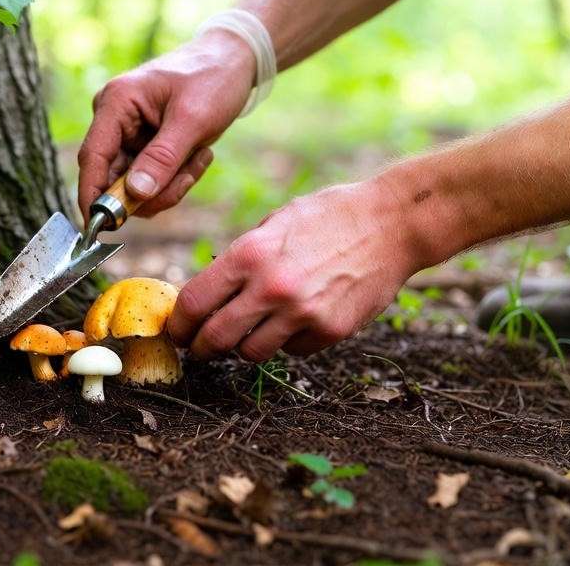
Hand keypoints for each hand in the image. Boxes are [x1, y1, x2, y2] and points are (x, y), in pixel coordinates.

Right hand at [77, 30, 255, 218]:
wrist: (234, 62)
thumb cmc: (213, 78)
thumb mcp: (193, 119)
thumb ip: (162, 158)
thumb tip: (135, 194)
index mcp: (117, 103)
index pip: (93, 157)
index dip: (92, 195)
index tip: (99, 227)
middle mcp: (115, 119)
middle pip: (114, 178)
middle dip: (151, 190)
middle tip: (186, 180)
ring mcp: (128, 134)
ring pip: (135, 185)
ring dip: (169, 184)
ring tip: (199, 158)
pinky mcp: (143, 146)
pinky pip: (151, 180)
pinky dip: (175, 178)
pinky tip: (198, 156)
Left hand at [167, 180, 425, 360]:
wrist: (393, 223)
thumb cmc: (329, 215)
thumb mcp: (274, 223)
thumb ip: (241, 258)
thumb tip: (208, 293)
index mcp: (249, 254)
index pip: (193, 303)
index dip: (178, 324)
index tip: (176, 331)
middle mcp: (271, 288)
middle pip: (215, 339)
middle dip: (201, 348)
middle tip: (200, 348)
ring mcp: (302, 313)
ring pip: (251, 353)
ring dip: (243, 347)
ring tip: (249, 332)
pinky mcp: (330, 331)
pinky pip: (292, 350)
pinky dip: (286, 342)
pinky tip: (295, 321)